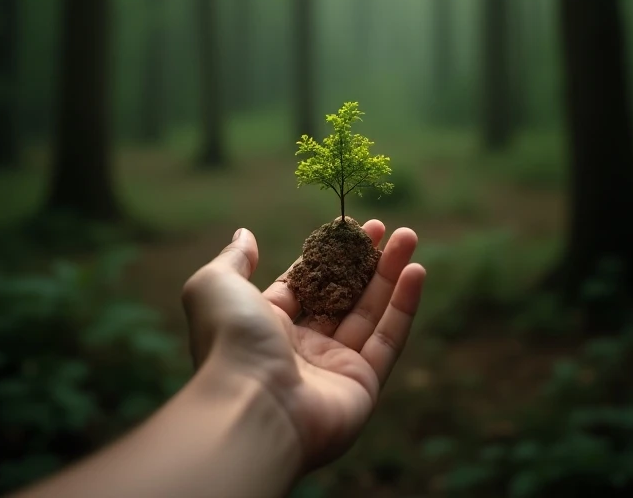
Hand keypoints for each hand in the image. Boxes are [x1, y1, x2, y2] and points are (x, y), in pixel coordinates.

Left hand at [182, 220, 424, 471]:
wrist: (250, 406)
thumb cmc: (230, 340)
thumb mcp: (216, 285)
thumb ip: (234, 260)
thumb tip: (244, 235)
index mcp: (267, 324)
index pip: (306, 282)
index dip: (330, 253)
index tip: (352, 226)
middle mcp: (301, 348)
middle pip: (343, 294)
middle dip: (366, 259)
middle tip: (390, 227)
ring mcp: (334, 368)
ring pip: (370, 313)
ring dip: (391, 274)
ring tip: (409, 236)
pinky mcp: (362, 386)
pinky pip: (388, 340)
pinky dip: (404, 306)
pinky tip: (416, 271)